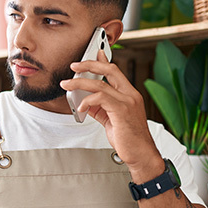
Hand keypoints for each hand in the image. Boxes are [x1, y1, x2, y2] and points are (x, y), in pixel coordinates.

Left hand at [60, 50, 161, 176]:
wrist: (141, 154)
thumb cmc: (128, 138)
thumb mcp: (111, 119)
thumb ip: (100, 107)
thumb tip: (85, 101)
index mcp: (129, 95)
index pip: (115, 72)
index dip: (103, 62)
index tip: (93, 54)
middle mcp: (130, 95)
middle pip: (110, 70)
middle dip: (89, 65)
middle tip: (74, 66)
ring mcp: (128, 101)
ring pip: (100, 84)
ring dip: (79, 83)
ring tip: (67, 86)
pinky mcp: (122, 110)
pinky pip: (100, 98)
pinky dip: (87, 101)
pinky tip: (80, 108)